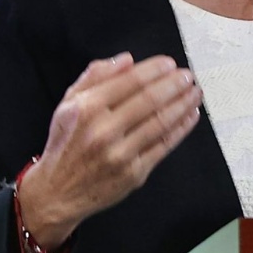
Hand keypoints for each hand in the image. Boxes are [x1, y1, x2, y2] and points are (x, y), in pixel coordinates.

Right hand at [16, 52, 202, 249]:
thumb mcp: (68, 103)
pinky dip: (182, 128)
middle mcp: (103, 131)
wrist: (57, 193)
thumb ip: (95, 76)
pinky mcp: (134, 173)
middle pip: (150, 100)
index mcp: (86, 109)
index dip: (155, 70)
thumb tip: (127, 59)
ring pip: (161, 122)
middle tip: (189, 76)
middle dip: (175, 85)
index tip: (170, 63)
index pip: (129, 81)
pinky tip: (190, 116)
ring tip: (195, 92)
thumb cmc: (66, 143)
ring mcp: (120, 154)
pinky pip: (164, 146)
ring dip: (183, 104)